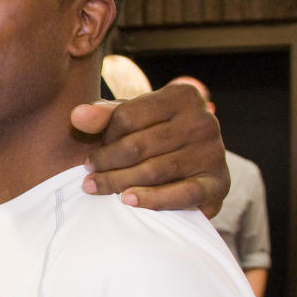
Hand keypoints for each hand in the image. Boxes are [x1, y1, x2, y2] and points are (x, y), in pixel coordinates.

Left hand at [70, 83, 228, 215]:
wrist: (193, 164)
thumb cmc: (153, 134)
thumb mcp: (129, 118)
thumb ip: (103, 115)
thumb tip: (78, 115)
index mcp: (182, 95)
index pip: (126, 117)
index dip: (104, 138)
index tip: (93, 154)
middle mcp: (203, 120)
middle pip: (138, 146)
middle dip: (106, 164)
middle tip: (87, 177)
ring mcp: (214, 152)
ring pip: (153, 171)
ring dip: (118, 183)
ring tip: (96, 188)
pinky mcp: (219, 183)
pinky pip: (183, 194)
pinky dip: (154, 199)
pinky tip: (128, 201)